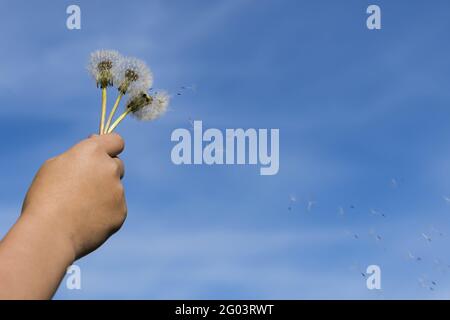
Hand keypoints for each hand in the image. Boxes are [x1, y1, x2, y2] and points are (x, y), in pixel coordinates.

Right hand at [21, 133, 126, 259]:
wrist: (50, 233)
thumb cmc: (45, 198)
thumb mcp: (54, 167)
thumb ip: (79, 157)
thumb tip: (95, 153)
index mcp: (92, 151)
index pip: (116, 140)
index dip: (109, 146)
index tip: (103, 153)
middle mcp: (110, 167)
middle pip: (117, 164)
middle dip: (105, 172)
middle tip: (84, 186)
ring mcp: (118, 190)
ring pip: (114, 189)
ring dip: (103, 194)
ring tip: (78, 209)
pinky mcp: (121, 211)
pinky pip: (115, 208)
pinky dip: (104, 213)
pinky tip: (85, 221)